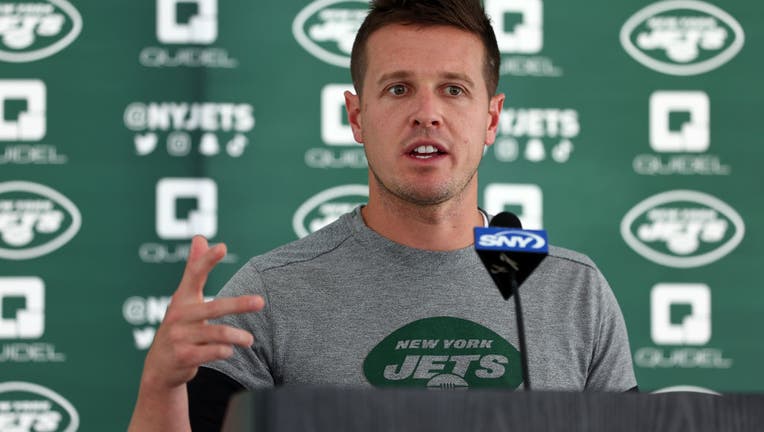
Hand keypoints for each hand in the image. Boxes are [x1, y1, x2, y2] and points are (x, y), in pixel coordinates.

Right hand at [142, 235, 263, 389]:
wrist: (160, 368)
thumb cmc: (179, 327)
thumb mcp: (184, 300)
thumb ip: (194, 270)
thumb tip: (200, 237)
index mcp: (182, 299)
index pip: (194, 274)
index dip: (207, 260)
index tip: (222, 247)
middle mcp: (178, 315)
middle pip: (214, 307)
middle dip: (239, 304)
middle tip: (260, 302)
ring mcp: (179, 337)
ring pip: (216, 333)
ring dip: (237, 336)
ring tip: (250, 340)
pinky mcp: (183, 356)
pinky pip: (210, 352)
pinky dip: (224, 351)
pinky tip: (231, 351)